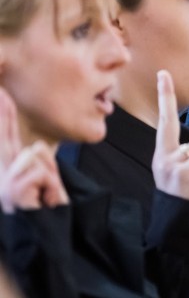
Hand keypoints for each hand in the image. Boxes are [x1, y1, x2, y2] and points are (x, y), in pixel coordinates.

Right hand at [0, 88, 67, 213]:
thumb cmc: (46, 207)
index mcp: (11, 166)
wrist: (44, 232)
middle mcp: (3, 171)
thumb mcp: (46, 178)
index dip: (4, 115)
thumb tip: (35, 148)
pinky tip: (43, 199)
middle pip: (3, 137)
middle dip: (2, 114)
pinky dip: (50, 184)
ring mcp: (5, 181)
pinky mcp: (14, 189)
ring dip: (50, 174)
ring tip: (47, 192)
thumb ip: (39, 160)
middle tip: (1, 90)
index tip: (1, 93)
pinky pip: (41, 171)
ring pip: (36, 155)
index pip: (7, 135)